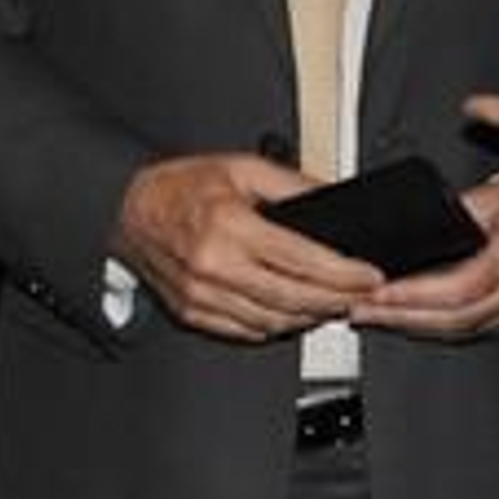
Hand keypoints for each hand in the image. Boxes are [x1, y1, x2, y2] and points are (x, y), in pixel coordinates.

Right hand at [112, 152, 384, 342]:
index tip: (369, 275)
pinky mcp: (192, 313)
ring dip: (311, 316)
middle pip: (294, 298)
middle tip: (362, 294)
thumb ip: (292, 183)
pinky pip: (246, 331)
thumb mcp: (243, 167)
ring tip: (336, 302)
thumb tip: (333, 194)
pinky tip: (296, 313)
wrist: (128, 210)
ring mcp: (202, 296)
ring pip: (273, 321)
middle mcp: (215, 266)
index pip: (302, 260)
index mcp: (230, 227)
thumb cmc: (182, 186)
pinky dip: (278, 326)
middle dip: (337, 299)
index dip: (344, 273)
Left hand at [350, 173, 498, 338]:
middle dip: (401, 315)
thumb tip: (417, 223)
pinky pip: (461, 331)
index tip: (380, 291)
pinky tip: (400, 319)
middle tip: (361, 308)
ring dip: (408, 325)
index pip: (460, 287)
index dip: (416, 294)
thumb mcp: (495, 196)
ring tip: (370, 315)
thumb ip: (458, 209)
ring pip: (454, 330)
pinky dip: (427, 326)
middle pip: (452, 317)